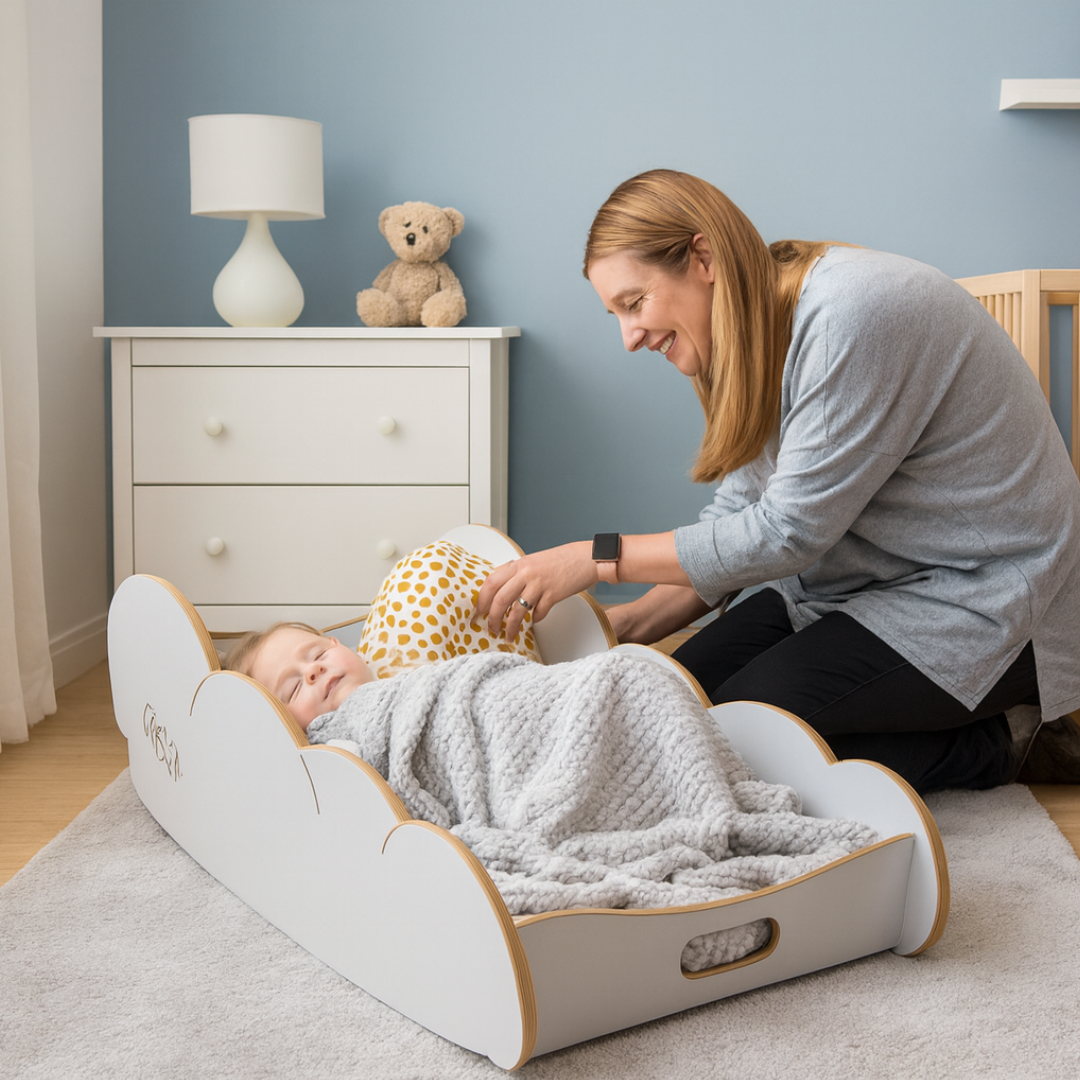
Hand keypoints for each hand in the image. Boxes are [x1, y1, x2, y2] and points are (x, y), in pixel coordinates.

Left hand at [475, 541, 595, 638]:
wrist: (588, 557)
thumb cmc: (563, 559)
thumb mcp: (534, 562)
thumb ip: (518, 574)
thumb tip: (502, 589)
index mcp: (519, 564)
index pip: (491, 582)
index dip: (482, 599)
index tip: (479, 611)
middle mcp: (526, 573)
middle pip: (499, 599)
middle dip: (492, 618)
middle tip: (492, 628)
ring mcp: (539, 584)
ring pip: (516, 611)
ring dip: (510, 626)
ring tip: (509, 635)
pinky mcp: (553, 595)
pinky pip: (538, 613)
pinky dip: (535, 620)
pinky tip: (535, 621)